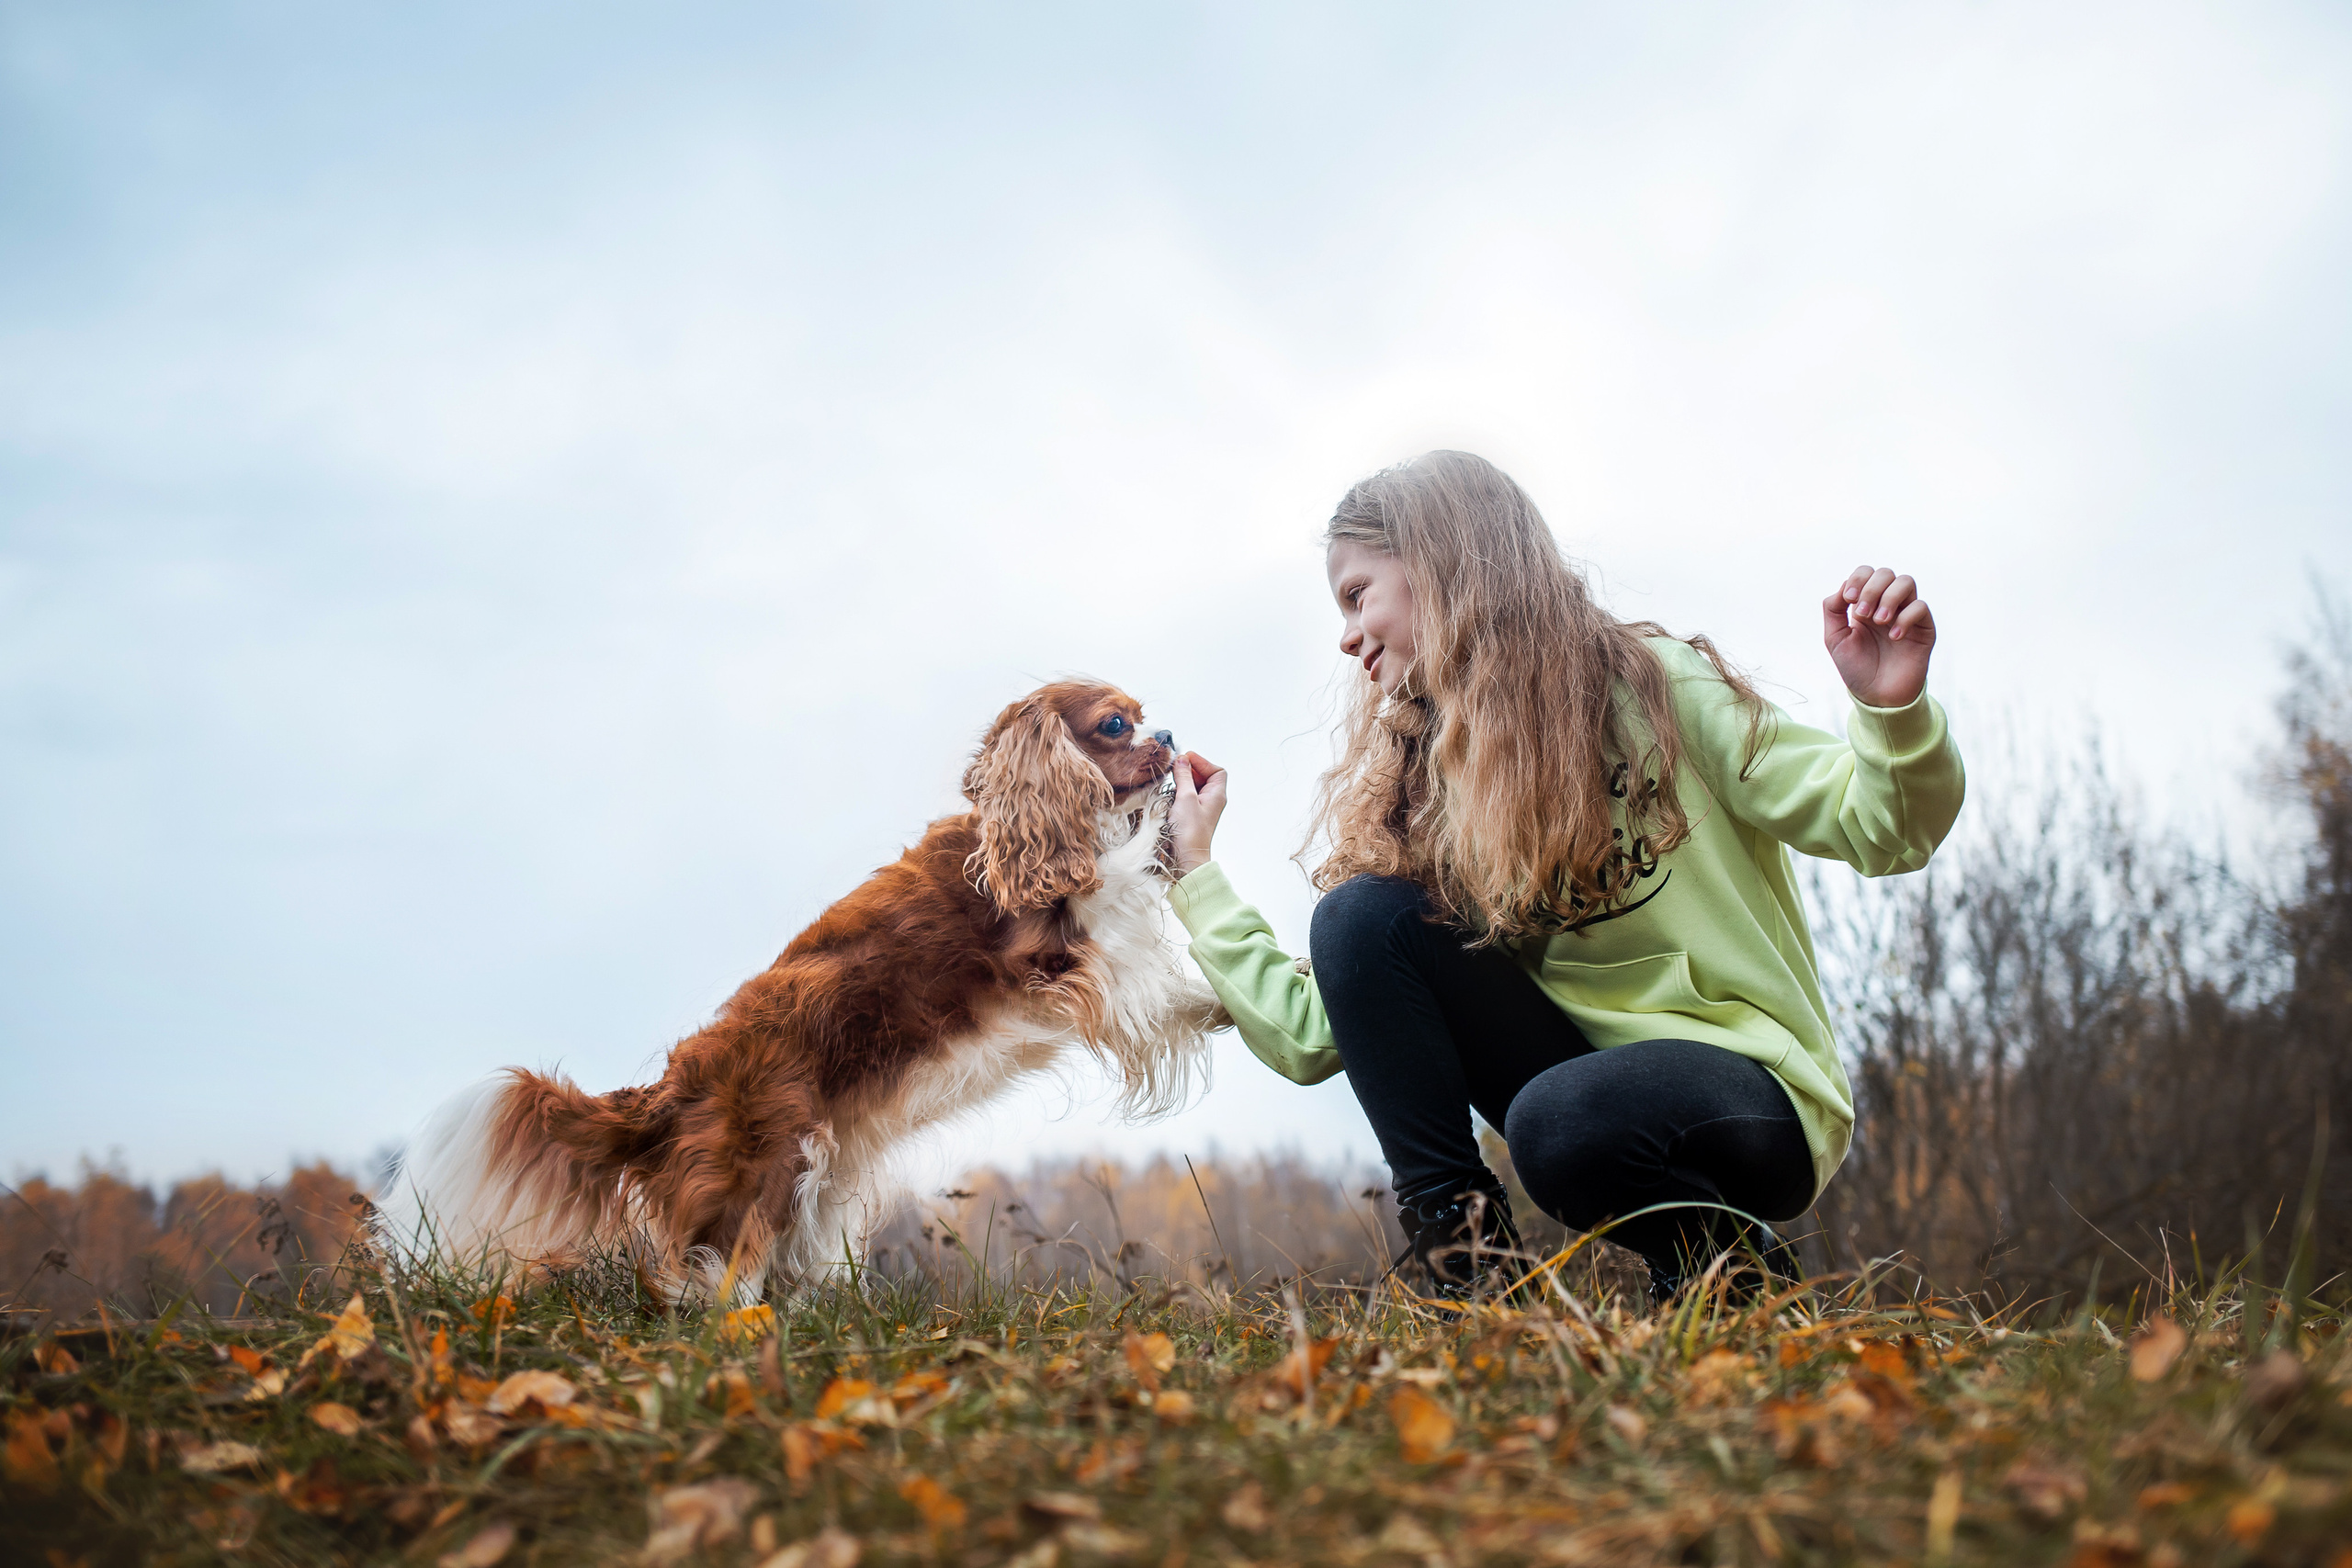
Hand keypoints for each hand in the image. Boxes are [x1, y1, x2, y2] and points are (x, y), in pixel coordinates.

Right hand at [1170, 751, 1226, 875]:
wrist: (1186, 858)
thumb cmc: (1190, 830)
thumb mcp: (1185, 797)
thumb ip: (1184, 776)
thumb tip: (1182, 759)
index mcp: (1217, 794)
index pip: (1216, 770)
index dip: (1202, 762)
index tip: (1185, 759)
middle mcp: (1212, 800)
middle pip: (1204, 777)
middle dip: (1190, 770)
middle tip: (1175, 768)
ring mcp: (1201, 808)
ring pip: (1194, 786)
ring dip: (1183, 781)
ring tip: (1171, 781)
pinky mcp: (1191, 815)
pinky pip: (1186, 797)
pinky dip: (1178, 791)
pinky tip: (1170, 794)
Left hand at [1823, 565, 1935, 708]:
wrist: (1877, 696)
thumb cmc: (1856, 668)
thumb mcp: (1835, 638)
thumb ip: (1833, 610)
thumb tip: (1842, 587)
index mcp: (1866, 603)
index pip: (1866, 572)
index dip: (1857, 579)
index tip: (1848, 600)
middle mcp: (1887, 604)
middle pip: (1885, 573)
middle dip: (1871, 589)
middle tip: (1862, 614)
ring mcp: (1906, 614)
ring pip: (1906, 582)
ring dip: (1888, 597)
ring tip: (1878, 622)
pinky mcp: (1924, 628)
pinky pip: (1920, 607)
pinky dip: (1904, 618)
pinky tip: (1893, 637)